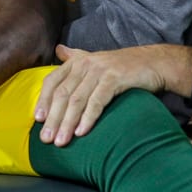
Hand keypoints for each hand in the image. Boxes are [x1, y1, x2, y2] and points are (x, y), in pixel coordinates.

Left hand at [34, 44, 190, 146]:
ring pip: (77, 100)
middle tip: (46, 139)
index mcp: (77, 61)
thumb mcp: (96, 59)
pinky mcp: (115, 79)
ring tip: (61, 141)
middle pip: (62, 94)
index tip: (37, 120)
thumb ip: (76, 56)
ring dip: (67, 123)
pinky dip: (88, 118)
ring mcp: (100, 70)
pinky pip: (97, 101)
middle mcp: (86, 64)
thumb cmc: (123, 66)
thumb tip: (58, 49)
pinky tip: (81, 132)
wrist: (154, 62)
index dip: (43, 100)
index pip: (52, 81)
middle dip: (53, 118)